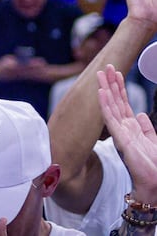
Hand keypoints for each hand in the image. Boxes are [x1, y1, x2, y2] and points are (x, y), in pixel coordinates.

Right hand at [98, 64, 156, 202]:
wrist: (155, 185)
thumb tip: (142, 114)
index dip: (119, 88)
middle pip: (115, 102)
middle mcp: (124, 129)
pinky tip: (101, 92)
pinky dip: (104, 105)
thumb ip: (148, 129)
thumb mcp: (154, 143)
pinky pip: (109, 118)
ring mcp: (120, 133)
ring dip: (105, 89)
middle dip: (111, 84)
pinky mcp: (120, 139)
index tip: (116, 73)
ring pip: (110, 106)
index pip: (123, 104)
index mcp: (132, 129)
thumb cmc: (154, 168)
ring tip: (101, 74)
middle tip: (106, 66)